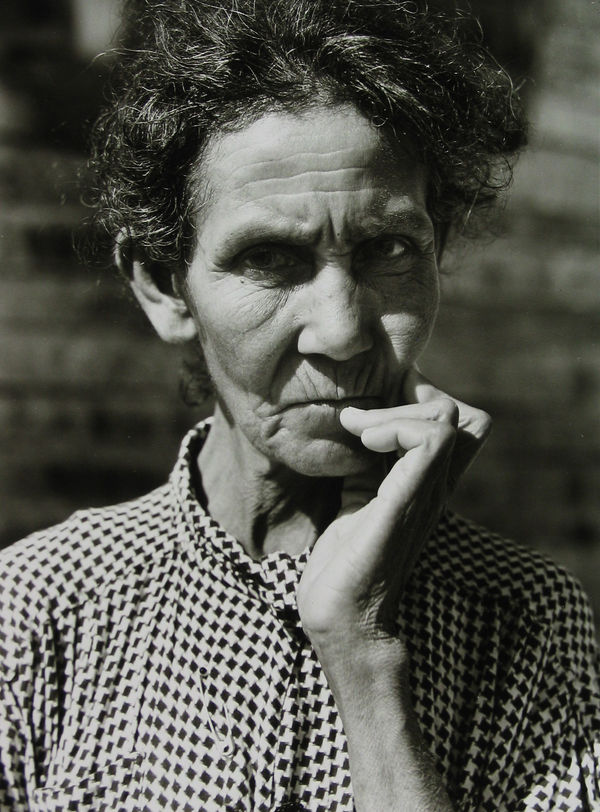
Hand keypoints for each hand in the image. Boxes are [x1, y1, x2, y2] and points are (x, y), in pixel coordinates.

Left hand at [297, 368, 490, 648]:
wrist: (344, 619)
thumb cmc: (345, 567)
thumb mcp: (355, 502)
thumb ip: (365, 467)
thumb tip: (356, 427)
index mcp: (424, 485)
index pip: (457, 424)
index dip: (419, 401)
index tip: (372, 413)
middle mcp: (435, 487)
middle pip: (462, 414)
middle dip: (408, 398)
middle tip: (363, 419)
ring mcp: (427, 494)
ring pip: (446, 418)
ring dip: (397, 411)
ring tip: (361, 431)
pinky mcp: (409, 501)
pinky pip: (428, 441)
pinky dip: (393, 426)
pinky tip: (364, 441)